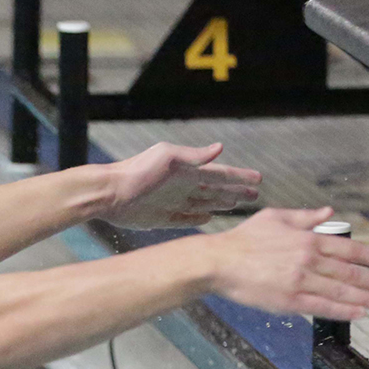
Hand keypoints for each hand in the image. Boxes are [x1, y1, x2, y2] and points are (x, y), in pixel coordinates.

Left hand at [103, 142, 261, 228]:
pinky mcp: (161, 219)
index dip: (240, 177)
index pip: (221, 174)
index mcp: (187, 171)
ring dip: (221, 204)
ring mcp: (172, 203)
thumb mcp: (168, 158)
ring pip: (204, 204)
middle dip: (236, 191)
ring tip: (237, 204)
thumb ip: (194, 157)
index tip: (259, 179)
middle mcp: (182, 186)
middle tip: (255, 194)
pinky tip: (208, 219)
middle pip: (216, 190)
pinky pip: (185, 220)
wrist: (109, 193)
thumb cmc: (137, 171)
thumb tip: (221, 147)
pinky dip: (197, 219)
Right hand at [198, 207, 368, 320]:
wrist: (218, 262)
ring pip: (342, 291)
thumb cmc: (244, 239)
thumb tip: (329, 212)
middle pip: (352, 273)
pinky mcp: (289, 301)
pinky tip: (359, 313)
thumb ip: (305, 217)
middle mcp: (309, 260)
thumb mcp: (275, 218)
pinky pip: (323, 307)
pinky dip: (344, 310)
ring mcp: (300, 281)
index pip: (351, 250)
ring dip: (367, 299)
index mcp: (308, 239)